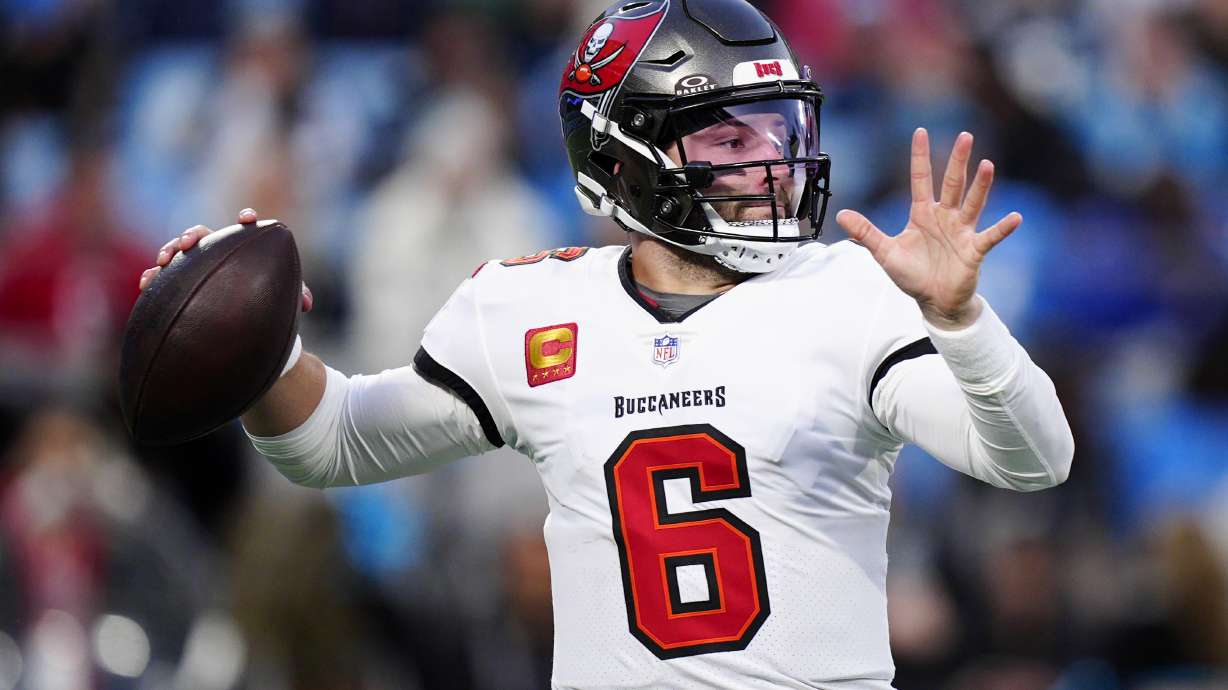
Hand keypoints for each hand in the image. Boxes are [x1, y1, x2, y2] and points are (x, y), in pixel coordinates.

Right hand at [138, 208, 312, 311]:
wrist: (242, 319)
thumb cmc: (265, 300)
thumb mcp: (281, 298)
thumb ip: (295, 294)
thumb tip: (306, 303)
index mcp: (242, 248)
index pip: (244, 228)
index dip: (246, 219)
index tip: (247, 219)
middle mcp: (217, 250)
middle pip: (203, 233)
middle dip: (194, 233)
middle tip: (189, 243)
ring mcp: (195, 264)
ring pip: (179, 250)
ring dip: (169, 250)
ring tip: (163, 261)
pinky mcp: (178, 281)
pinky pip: (162, 276)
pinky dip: (153, 277)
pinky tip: (145, 284)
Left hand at [835, 129, 1020, 329]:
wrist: (934, 301)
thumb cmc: (913, 275)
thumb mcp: (885, 253)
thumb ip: (866, 233)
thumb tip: (841, 216)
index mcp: (922, 214)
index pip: (921, 179)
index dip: (920, 157)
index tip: (921, 132)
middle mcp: (944, 217)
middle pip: (952, 184)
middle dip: (957, 161)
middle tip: (965, 136)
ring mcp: (961, 232)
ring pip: (972, 203)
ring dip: (981, 186)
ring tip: (987, 165)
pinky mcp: (973, 250)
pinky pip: (990, 237)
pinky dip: (1003, 228)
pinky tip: (1015, 217)